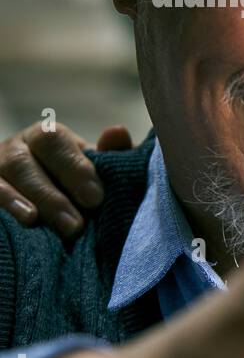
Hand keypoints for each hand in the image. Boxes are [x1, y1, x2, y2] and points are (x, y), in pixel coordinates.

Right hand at [0, 121, 131, 235]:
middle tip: (74, 225)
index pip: (53, 140)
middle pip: (21, 163)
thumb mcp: (97, 167)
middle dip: (49, 195)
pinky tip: (21, 222)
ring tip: (39, 223)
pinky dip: (3, 208)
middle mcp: (15, 148)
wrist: (52, 200)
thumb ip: (110, 153)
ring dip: (20, 203)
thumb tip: (117, 132)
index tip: (95, 198)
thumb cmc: (79, 182)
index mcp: (46, 136)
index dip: (73, 168)